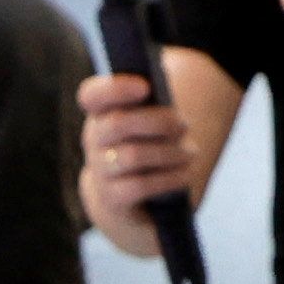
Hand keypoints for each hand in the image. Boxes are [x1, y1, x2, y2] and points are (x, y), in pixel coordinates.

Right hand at [76, 68, 197, 261]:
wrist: (127, 198)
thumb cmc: (146, 147)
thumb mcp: (149, 120)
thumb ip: (153, 101)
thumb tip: (167, 84)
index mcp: (101, 113)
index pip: (92, 95)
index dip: (115, 88)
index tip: (145, 87)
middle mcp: (94, 140)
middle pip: (117, 124)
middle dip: (158, 121)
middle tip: (184, 125)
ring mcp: (100, 170)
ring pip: (132, 156)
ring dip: (169, 152)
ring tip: (191, 153)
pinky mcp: (112, 199)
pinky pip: (139, 186)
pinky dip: (168, 178)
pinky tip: (185, 174)